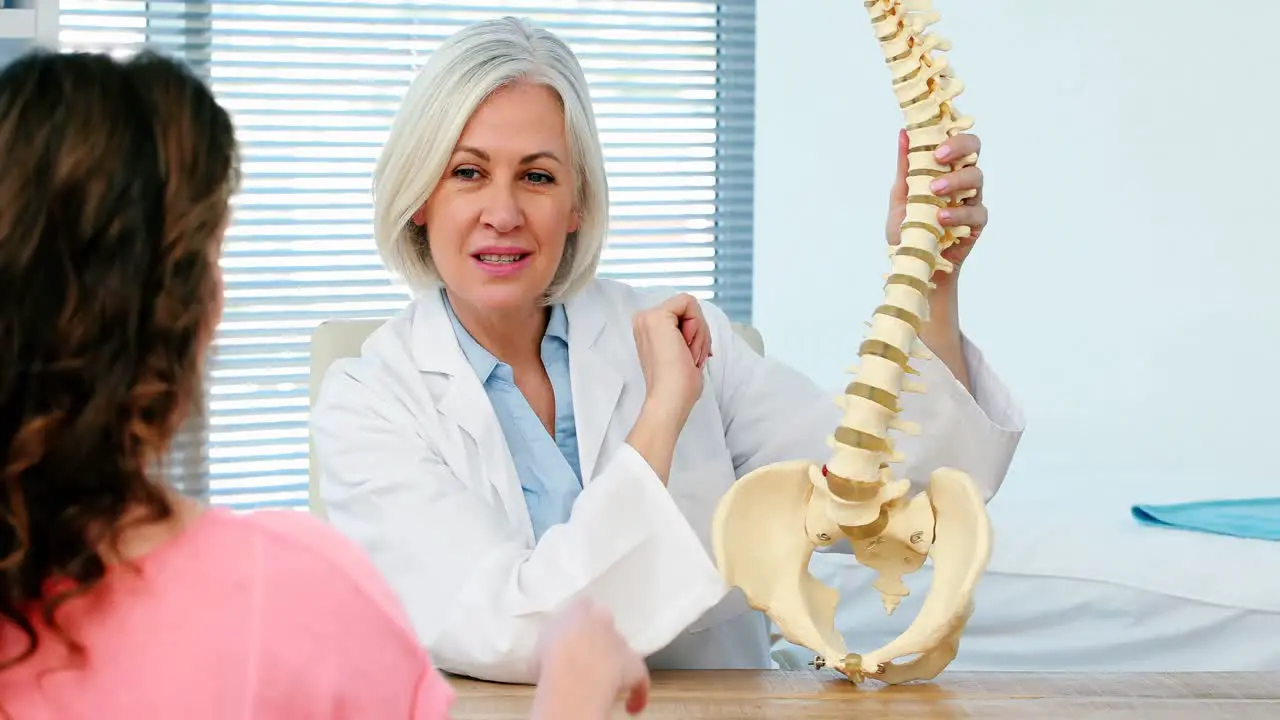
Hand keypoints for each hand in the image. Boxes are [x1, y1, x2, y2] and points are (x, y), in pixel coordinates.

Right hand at [534, 599, 650, 716]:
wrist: (572, 672)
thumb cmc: (550, 661)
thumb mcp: (538, 649)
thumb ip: (548, 647)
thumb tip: (548, 661)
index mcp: (577, 611)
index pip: (582, 606)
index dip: (580, 620)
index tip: (575, 630)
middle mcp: (602, 620)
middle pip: (604, 624)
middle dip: (597, 638)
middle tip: (585, 657)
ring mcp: (619, 642)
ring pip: (621, 649)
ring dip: (614, 663)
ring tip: (603, 682)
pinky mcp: (634, 665)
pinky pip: (640, 679)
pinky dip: (637, 693)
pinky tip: (631, 706)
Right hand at [631, 292, 709, 422]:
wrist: (669, 399)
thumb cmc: (678, 386)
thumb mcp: (682, 352)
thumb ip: (684, 336)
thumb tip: (699, 329)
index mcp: (648, 329)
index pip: (683, 315)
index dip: (696, 334)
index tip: (691, 357)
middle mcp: (643, 320)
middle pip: (687, 309)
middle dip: (699, 333)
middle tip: (691, 358)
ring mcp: (647, 317)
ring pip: (690, 307)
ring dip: (699, 334)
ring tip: (688, 356)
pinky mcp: (657, 316)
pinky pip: (690, 304)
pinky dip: (698, 327)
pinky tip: (687, 348)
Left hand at [885, 129, 987, 285]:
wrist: (913, 262)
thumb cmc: (909, 228)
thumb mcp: (900, 195)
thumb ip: (905, 166)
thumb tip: (903, 133)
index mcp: (946, 168)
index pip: (957, 140)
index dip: (953, 132)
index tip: (934, 138)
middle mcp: (962, 179)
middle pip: (974, 149)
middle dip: (959, 147)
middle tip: (939, 157)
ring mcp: (972, 200)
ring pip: (977, 177)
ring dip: (955, 180)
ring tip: (935, 190)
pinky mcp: (976, 223)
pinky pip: (976, 211)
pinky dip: (959, 213)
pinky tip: (942, 217)